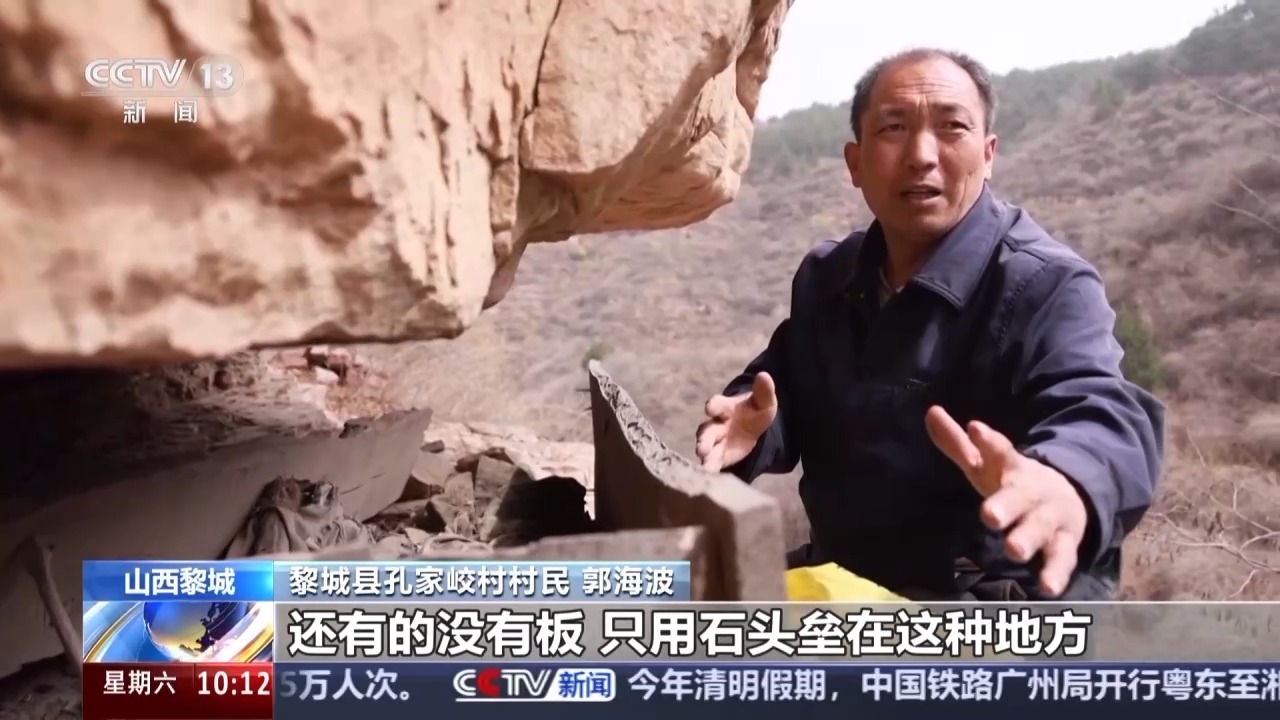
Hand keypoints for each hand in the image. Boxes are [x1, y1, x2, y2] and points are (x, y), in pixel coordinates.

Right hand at [696, 373, 777, 471]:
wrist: (752, 428)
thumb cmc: (754, 412)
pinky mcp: (719, 456)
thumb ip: (763, 391)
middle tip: (701, 447)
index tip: (710, 408)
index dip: (713, 406)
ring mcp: (715, 441)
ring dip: (704, 454)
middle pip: (706, 430)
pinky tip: (708, 475)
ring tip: (703, 461)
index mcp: (725, 408)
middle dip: (704, 439)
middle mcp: (716, 424)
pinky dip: (709, 469)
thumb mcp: (764, 402)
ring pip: (706, 447)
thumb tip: (764, 375)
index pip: (717, 404)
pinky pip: (712, 462)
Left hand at [924, 406, 1088, 596]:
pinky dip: (1056, 574)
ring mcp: (1050, 519)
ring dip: (1027, 540)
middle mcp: (1033, 493)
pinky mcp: (1065, 544)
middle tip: (989, 516)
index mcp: (1013, 469)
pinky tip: (1047, 588)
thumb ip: (959, 444)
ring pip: (1040, 529)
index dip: (989, 442)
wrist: (1071, 496)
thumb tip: (931, 412)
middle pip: (1020, 497)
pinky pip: (1062, 560)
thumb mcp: (987, 464)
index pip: (1001, 452)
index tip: (976, 429)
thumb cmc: (1014, 484)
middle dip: (1006, 506)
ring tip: (1014, 550)